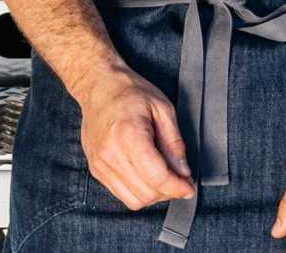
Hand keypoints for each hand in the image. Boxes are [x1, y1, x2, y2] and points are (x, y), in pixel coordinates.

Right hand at [77, 67, 194, 210]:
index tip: (189, 187)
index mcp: (129, 134)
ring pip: (133, 200)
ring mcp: (100, 163)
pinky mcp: (96, 169)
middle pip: (146, 193)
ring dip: (154, 195)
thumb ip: (174, 143)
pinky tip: (146, 175)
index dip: (177, 187)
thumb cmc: (130, 91)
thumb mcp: (163, 108)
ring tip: (163, 177)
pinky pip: (121, 194)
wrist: (98, 86)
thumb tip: (183, 172)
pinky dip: (138, 191)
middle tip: (180, 179)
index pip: (157, 176)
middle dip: (168, 191)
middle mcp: (110, 153)